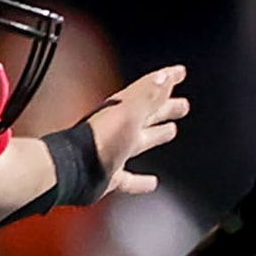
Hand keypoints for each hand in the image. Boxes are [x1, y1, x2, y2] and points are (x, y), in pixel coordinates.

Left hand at [86, 65, 189, 199]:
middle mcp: (120, 128)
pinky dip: (141, 180)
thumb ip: (147, 95)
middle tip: (182, 104)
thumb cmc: (99, 141)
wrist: (73, 170)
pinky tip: (152, 182)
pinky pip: (130, 177)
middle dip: (165, 108)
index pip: (149, 90)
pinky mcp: (111, 175)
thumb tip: (164, 77)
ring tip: (171, 131)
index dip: (166, 80)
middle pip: (147, 115)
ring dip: (157, 134)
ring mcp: (115, 152)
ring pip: (141, 140)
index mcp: (124, 110)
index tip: (179, 72)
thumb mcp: (129, 112)